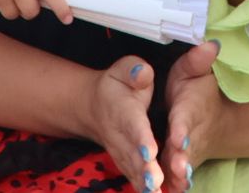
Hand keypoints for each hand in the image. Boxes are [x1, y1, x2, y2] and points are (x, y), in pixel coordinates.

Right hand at [85, 55, 163, 191]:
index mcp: (124, 110)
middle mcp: (121, 135)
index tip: (150, 151)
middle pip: (132, 154)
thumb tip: (142, 73)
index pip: (133, 125)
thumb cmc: (116, 85)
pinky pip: (133, 178)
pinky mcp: (125, 164)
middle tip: (155, 181)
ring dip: (143, 183)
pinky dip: (142, 189)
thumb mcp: (123, 69)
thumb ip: (134, 70)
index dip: (141, 138)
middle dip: (144, 168)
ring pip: (132, 170)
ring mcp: (121, 152)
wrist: (92, 107)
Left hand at [160, 42, 222, 192]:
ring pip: (182, 168)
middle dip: (181, 159)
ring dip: (178, 177)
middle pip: (186, 149)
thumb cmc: (197, 92)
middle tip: (176, 168)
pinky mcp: (181, 168)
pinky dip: (174, 187)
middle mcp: (191, 135)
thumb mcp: (193, 71)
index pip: (186, 118)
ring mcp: (187, 154)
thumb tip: (211, 44)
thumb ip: (198, 60)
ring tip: (171, 185)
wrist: (215, 122)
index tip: (177, 136)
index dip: (182, 128)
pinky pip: (178, 179)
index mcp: (190, 109)